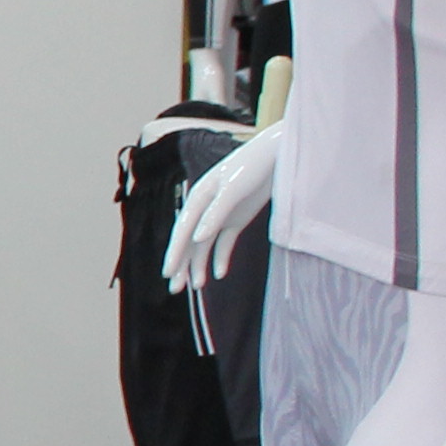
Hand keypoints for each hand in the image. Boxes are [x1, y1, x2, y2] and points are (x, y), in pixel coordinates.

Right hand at [165, 123, 279, 288]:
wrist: (278, 155)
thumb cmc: (253, 166)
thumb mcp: (233, 189)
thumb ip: (215, 213)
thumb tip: (197, 238)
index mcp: (198, 197)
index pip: (182, 230)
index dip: (174, 253)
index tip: (167, 273)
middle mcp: (205, 208)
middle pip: (189, 241)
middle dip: (181, 265)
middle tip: (175, 289)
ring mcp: (221, 214)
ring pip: (204, 245)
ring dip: (198, 265)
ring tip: (196, 287)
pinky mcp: (237, 219)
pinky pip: (224, 243)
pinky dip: (220, 258)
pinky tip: (218, 274)